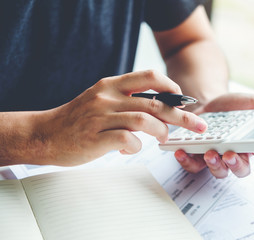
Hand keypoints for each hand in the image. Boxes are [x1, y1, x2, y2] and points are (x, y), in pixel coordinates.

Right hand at [24, 70, 207, 165]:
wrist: (44, 134)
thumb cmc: (76, 120)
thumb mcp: (100, 100)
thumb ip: (126, 101)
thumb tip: (158, 110)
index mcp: (111, 86)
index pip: (149, 76)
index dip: (171, 86)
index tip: (182, 99)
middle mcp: (107, 97)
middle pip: (155, 102)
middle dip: (182, 115)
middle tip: (197, 125)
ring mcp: (101, 117)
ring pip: (145, 119)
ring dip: (161, 131)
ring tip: (164, 138)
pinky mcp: (95, 137)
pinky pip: (127, 139)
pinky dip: (137, 146)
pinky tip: (132, 148)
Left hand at [174, 92, 253, 177]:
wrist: (205, 101)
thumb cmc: (231, 106)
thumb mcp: (251, 101)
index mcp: (253, 145)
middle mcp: (237, 155)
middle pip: (242, 170)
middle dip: (237, 165)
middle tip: (231, 154)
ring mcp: (217, 158)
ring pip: (220, 172)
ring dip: (215, 165)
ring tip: (210, 153)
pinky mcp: (198, 157)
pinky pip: (194, 167)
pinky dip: (187, 161)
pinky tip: (183, 152)